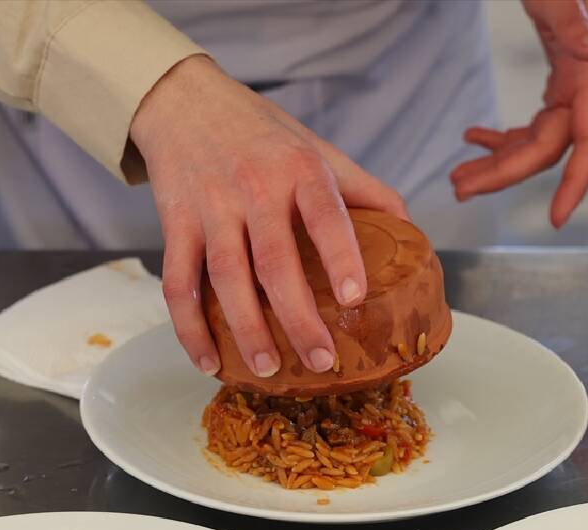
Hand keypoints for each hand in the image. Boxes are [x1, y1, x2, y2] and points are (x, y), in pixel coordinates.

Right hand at [130, 55, 407, 377]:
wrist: (184, 103)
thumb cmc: (263, 135)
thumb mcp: (318, 149)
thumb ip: (365, 190)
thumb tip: (411, 234)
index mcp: (300, 171)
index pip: (324, 215)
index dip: (341, 256)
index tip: (356, 296)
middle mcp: (254, 188)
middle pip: (275, 260)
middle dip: (298, 316)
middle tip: (321, 359)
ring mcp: (212, 208)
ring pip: (226, 276)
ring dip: (246, 328)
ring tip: (268, 369)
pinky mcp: (176, 225)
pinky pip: (178, 284)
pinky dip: (190, 329)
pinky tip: (209, 362)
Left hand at [451, 0, 587, 227]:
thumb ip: (575, 26)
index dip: (575, 184)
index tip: (556, 219)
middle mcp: (585, 89)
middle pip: (546, 150)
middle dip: (503, 175)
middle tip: (458, 190)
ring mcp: (571, 87)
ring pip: (535, 143)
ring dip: (497, 163)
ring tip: (457, 179)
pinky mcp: (557, 81)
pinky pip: (532, 124)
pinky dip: (501, 136)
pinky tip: (471, 138)